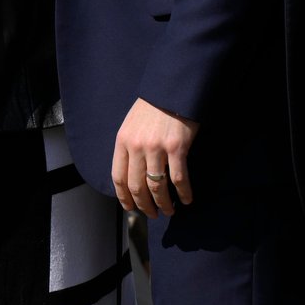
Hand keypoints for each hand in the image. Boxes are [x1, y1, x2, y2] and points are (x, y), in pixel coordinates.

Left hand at [113, 98, 197, 216]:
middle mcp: (136, 147)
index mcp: (122, 141)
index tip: (131, 208)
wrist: (172, 90)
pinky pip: (178, 179)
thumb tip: (131, 173)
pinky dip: (183, 193)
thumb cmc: (152, 108)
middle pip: (137, 187)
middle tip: (152, 214)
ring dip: (163, 204)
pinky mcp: (176, 148)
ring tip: (169, 211)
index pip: (118, 177)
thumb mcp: (131, 125)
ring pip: (156, 187)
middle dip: (144, 206)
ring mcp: (156, 148)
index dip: (124, 198)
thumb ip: (129, 147)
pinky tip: (186, 200)